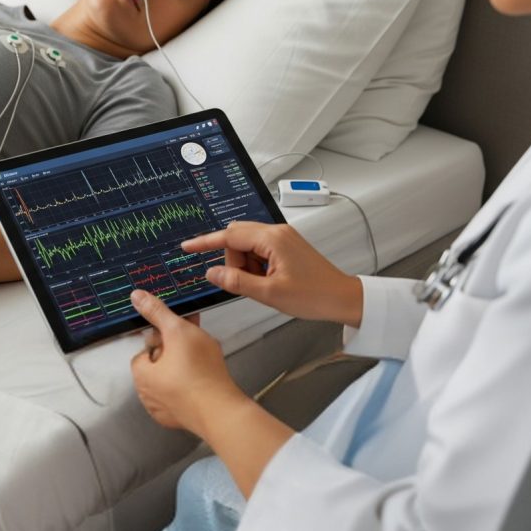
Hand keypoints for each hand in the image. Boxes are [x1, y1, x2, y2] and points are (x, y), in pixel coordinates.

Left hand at [130, 289, 249, 436]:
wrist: (221, 411)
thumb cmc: (198, 368)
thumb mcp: (177, 331)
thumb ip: (157, 312)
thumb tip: (135, 296)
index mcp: (141, 375)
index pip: (145, 349)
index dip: (163, 338)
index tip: (181, 332)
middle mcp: (147, 396)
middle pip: (159, 364)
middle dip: (176, 350)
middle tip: (197, 340)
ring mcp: (164, 412)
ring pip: (172, 379)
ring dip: (185, 366)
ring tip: (206, 357)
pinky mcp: (181, 421)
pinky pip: (183, 396)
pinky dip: (192, 386)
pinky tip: (208, 378)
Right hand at [183, 222, 363, 327]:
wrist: (343, 298)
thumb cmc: (314, 295)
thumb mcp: (269, 293)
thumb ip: (236, 281)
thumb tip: (212, 273)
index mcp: (272, 239)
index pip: (229, 236)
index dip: (205, 242)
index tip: (188, 246)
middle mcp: (277, 232)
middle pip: (237, 238)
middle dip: (233, 261)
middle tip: (245, 282)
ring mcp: (283, 237)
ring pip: (247, 245)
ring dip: (246, 265)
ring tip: (264, 285)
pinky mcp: (286, 245)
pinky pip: (259, 250)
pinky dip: (256, 265)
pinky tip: (268, 281)